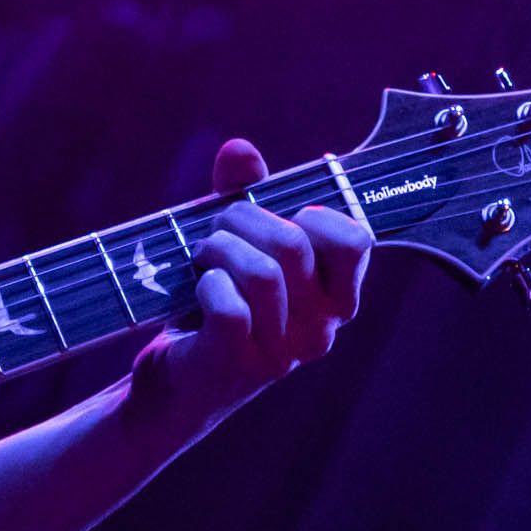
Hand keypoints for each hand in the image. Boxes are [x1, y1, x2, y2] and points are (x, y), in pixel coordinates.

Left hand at [129, 137, 372, 437]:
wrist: (176, 381)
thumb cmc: (215, 303)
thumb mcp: (236, 242)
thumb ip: (245, 193)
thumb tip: (240, 149)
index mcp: (334, 297)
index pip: (355, 239)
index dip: (312, 213)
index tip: (278, 218)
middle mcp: (319, 329)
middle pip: (293, 244)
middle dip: (240, 218)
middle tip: (214, 232)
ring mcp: (282, 353)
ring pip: (263, 272)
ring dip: (218, 250)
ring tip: (201, 258)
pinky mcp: (238, 365)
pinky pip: (230, 306)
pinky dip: (207, 283)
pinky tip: (197, 288)